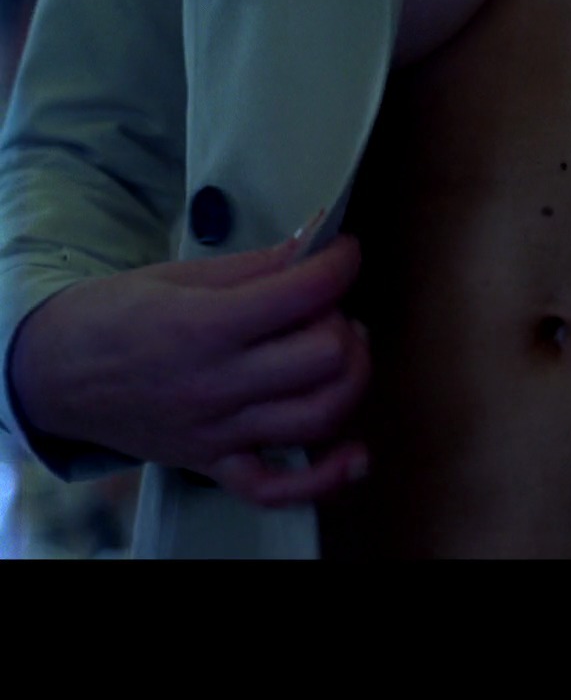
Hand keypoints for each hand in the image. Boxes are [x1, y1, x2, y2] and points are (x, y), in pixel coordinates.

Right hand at [8, 235, 372, 507]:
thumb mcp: (179, 275)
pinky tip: (354, 456)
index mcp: (203, 326)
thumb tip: (317, 244)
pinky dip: (324, 478)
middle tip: (325, 310)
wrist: (54, 374)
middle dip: (342, 323)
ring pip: (321, 416)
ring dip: (349, 380)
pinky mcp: (214, 465)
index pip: (304, 295)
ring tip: (337, 354)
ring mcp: (217, 432)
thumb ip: (257, 266)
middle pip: (327, 357)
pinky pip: (279, 488)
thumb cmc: (116, 317)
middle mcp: (215, 384)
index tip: (344, 253)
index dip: (340, 264)